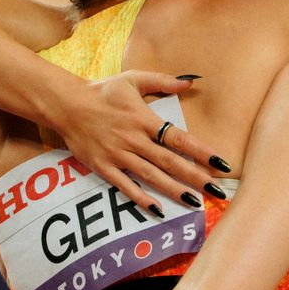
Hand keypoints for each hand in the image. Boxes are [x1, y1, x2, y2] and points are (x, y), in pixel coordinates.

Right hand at [44, 70, 231, 214]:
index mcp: (144, 119)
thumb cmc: (104, 91)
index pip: (179, 138)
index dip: (201, 152)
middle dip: (196, 177)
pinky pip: (125, 186)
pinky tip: (158, 210)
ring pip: (151, 176)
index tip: (221, 163)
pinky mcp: (104, 167)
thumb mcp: (133, 79)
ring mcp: (118, 155)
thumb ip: (163, 81)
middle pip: (170, 162)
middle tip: (218, 191)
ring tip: (195, 203)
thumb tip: (190, 81)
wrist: (67, 104)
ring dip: (174, 191)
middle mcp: (134, 139)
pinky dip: (142, 199)